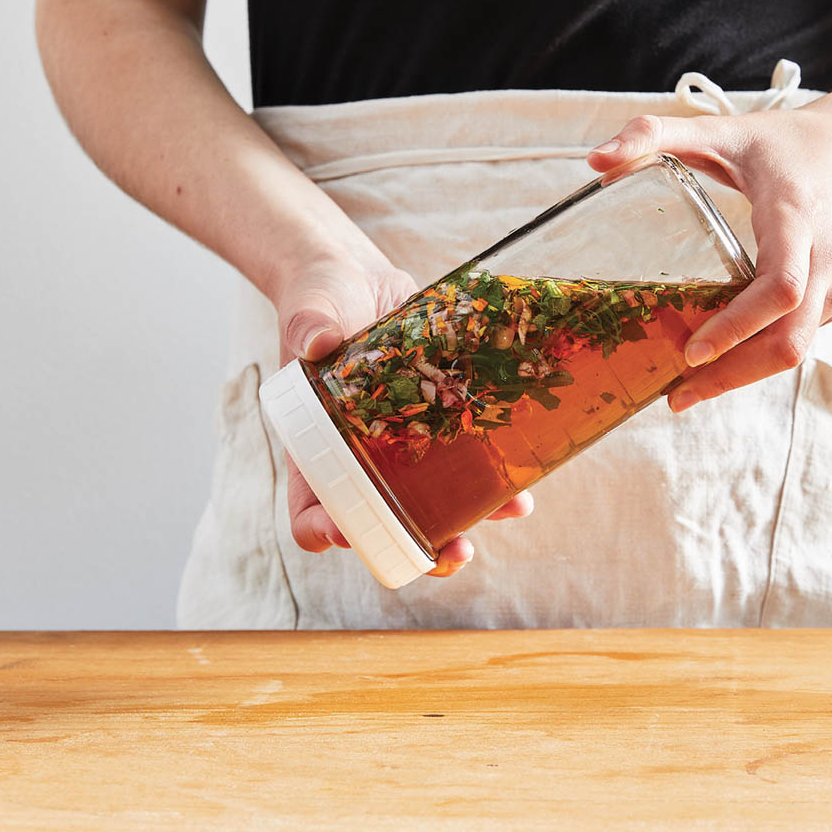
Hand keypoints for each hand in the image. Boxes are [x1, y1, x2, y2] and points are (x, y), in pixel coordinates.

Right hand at [275, 249, 533, 576]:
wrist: (362, 277)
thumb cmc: (320, 297)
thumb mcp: (310, 306)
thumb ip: (309, 321)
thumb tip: (317, 339)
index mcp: (315, 446)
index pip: (310, 506)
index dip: (324, 529)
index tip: (344, 535)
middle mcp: (363, 456)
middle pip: (385, 522)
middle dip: (420, 547)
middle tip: (454, 554)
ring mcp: (404, 443)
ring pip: (434, 499)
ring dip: (470, 515)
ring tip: (509, 511)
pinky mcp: (439, 419)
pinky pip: (465, 456)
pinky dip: (494, 472)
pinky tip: (522, 478)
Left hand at [587, 99, 831, 411]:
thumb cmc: (788, 143)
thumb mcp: (720, 130)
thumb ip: (654, 134)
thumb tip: (594, 161)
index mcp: (797, 215)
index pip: (779, 287)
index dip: (737, 327)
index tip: (691, 353)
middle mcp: (828, 257)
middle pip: (789, 338)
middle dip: (731, 374)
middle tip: (675, 395)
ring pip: (796, 348)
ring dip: (743, 375)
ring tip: (688, 388)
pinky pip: (801, 339)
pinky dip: (760, 357)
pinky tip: (723, 361)